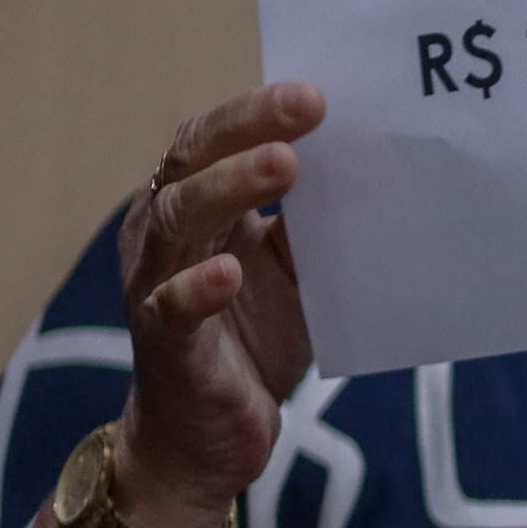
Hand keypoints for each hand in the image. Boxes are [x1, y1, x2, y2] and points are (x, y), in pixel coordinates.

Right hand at [115, 82, 324, 527]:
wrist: (208, 437)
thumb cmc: (250, 339)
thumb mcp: (293, 272)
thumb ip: (312, 223)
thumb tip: (370, 166)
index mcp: (192, 207)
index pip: (211, 140)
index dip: (255, 110)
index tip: (316, 89)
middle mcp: (164, 236)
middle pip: (191, 163)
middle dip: (247, 128)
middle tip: (307, 105)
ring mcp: (156, 287)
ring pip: (179, 222)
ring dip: (229, 188)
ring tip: (281, 163)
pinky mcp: (166, 346)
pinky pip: (174, 308)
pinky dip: (199, 287)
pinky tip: (230, 272)